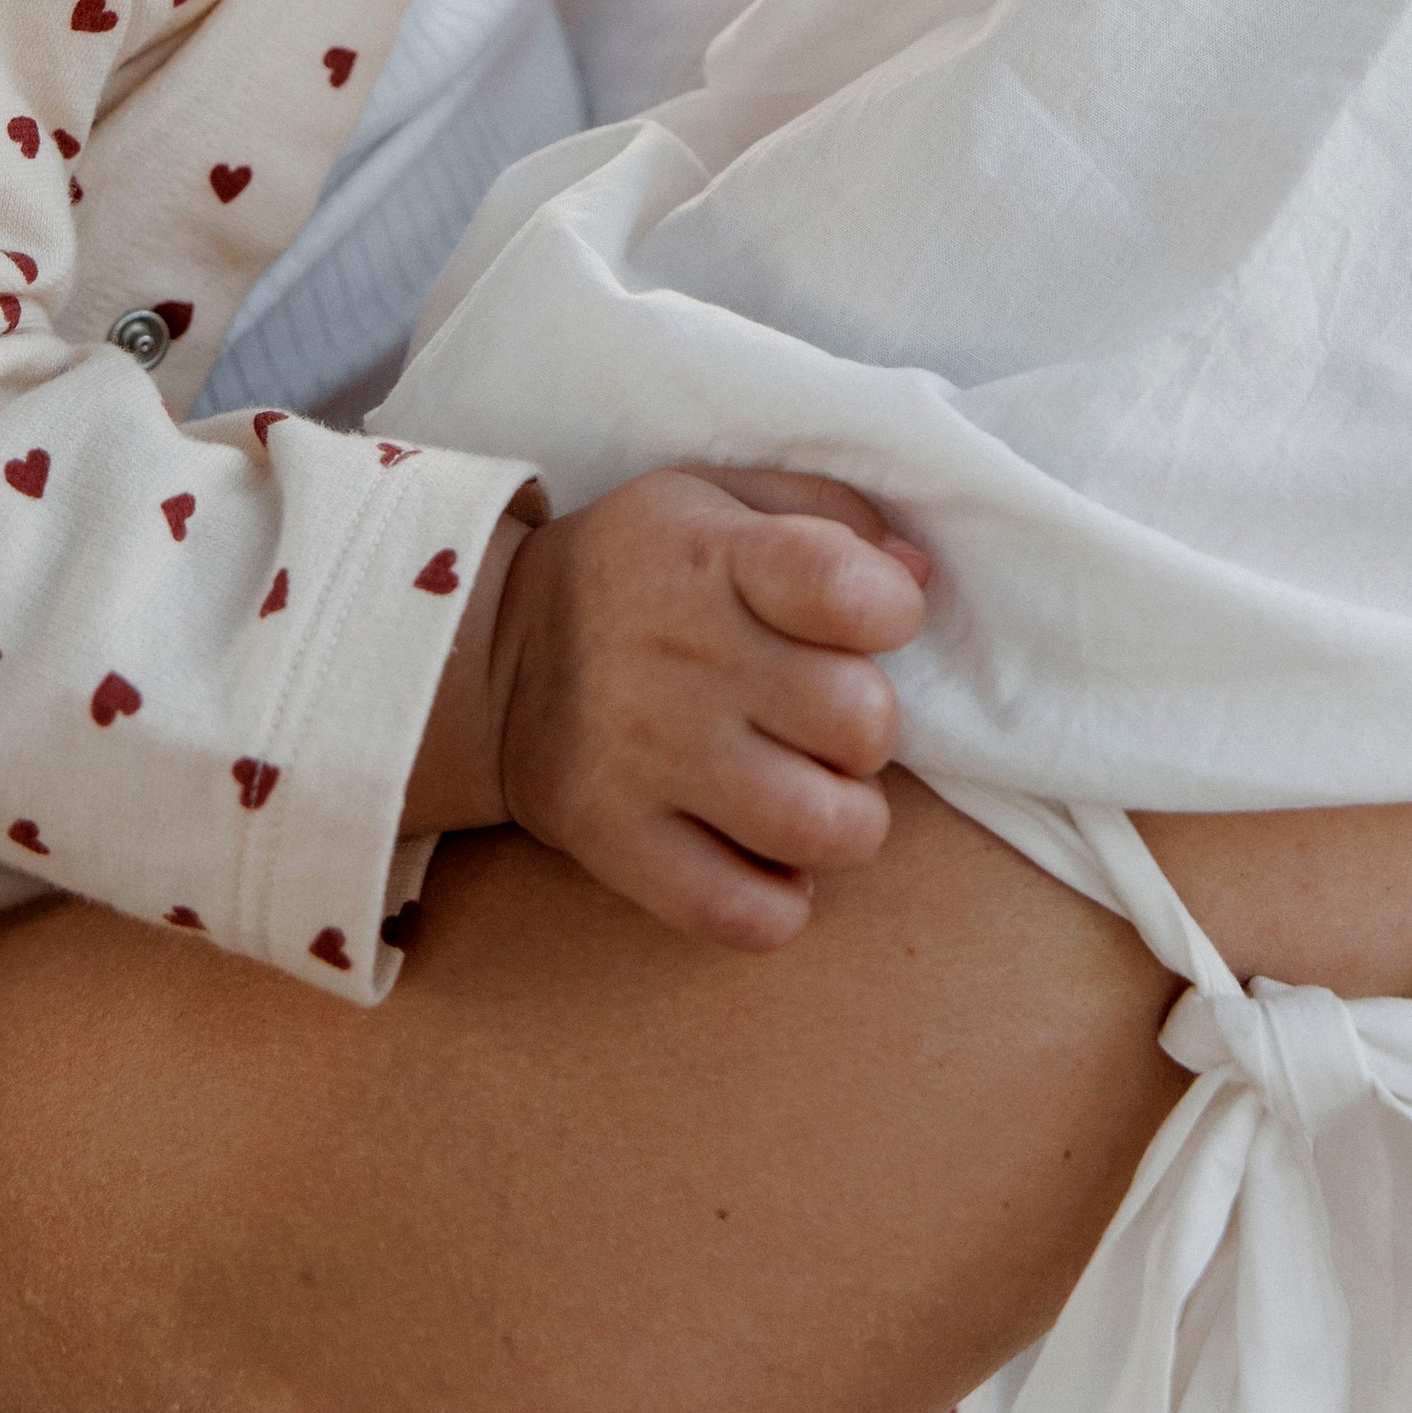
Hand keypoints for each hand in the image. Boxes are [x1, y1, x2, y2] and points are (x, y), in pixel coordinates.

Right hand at [406, 468, 930, 952]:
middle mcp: (684, 659)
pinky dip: (780, 902)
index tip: (868, 621)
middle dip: (869, 725)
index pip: (853, 593)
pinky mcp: (617, 844)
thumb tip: (919, 575)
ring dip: (846, 819)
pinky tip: (770, 860)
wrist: (492, 653)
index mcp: (714, 558)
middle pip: (861, 722)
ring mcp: (648, 760)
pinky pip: (743, 913)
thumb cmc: (640, 571)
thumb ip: (828, 515)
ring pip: (821, 828)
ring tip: (813, 791)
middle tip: (827, 717)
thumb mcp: (716, 499)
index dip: (893, 614)